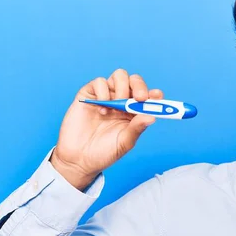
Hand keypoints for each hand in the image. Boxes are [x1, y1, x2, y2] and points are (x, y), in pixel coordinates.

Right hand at [50, 68, 161, 190]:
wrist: (78, 159)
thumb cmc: (104, 152)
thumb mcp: (125, 142)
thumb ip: (137, 128)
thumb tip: (152, 117)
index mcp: (134, 112)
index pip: (148, 97)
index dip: (154, 94)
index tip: (157, 96)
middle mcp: (122, 101)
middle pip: (134, 81)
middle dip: (139, 86)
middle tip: (140, 98)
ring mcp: (106, 96)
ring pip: (119, 76)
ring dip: (122, 87)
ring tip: (116, 106)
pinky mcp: (89, 95)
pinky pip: (99, 82)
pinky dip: (103, 91)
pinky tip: (101, 108)